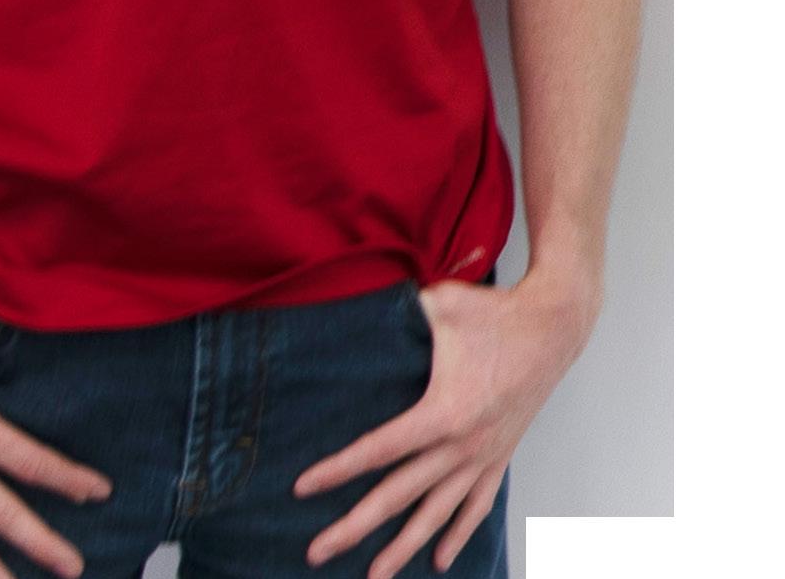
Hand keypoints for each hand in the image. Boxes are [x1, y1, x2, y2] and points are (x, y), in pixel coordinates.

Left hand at [291, 267, 596, 574]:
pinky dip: (456, 535)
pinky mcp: (501, 457)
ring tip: (373, 576)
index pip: (378, 450)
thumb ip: (400, 310)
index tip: (302, 488)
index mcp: (442, 413)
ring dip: (402, 548)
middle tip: (316, 552)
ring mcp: (484, 457)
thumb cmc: (494, 312)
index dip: (337, 470)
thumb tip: (363, 304)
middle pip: (398, 496)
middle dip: (353, 527)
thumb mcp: (440, 304)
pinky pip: (475, 507)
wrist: (553, 326)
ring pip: (436, 514)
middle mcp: (461, 446)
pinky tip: (437, 560)